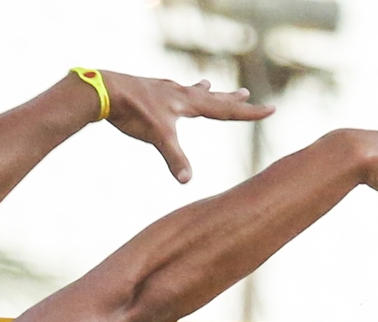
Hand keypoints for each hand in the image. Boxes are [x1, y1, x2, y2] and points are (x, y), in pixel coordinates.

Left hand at [101, 73, 273, 183]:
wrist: (107, 90)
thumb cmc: (134, 112)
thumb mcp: (158, 137)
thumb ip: (175, 158)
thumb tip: (187, 181)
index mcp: (189, 104)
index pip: (226, 110)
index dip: (249, 113)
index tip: (271, 109)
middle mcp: (181, 94)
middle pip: (213, 98)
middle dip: (232, 100)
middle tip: (248, 94)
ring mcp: (166, 91)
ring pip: (191, 91)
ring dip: (205, 92)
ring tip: (212, 85)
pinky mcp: (152, 91)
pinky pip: (171, 91)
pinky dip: (179, 91)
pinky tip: (173, 89)